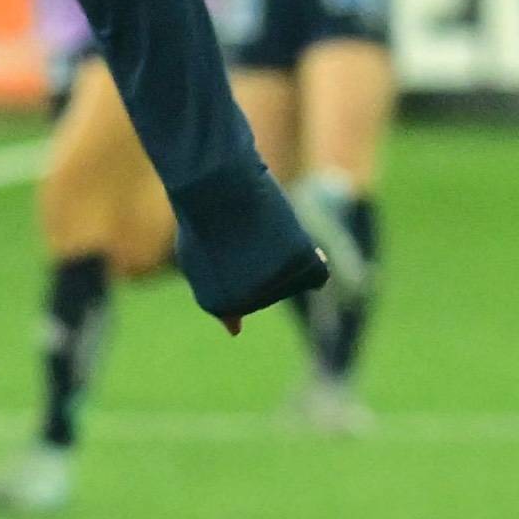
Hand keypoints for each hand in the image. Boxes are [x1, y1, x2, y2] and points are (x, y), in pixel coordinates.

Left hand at [169, 169, 329, 332]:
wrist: (217, 186)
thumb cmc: (204, 221)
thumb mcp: (199, 265)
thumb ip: (222, 301)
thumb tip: (236, 331)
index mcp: (218, 304)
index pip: (247, 299)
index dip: (241, 264)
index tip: (225, 245)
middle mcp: (246, 303)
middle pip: (273, 290)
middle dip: (264, 262)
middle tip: (244, 234)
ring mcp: (274, 286)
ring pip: (295, 280)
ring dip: (285, 256)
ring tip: (261, 230)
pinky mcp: (299, 264)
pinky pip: (319, 273)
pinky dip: (314, 259)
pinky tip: (295, 240)